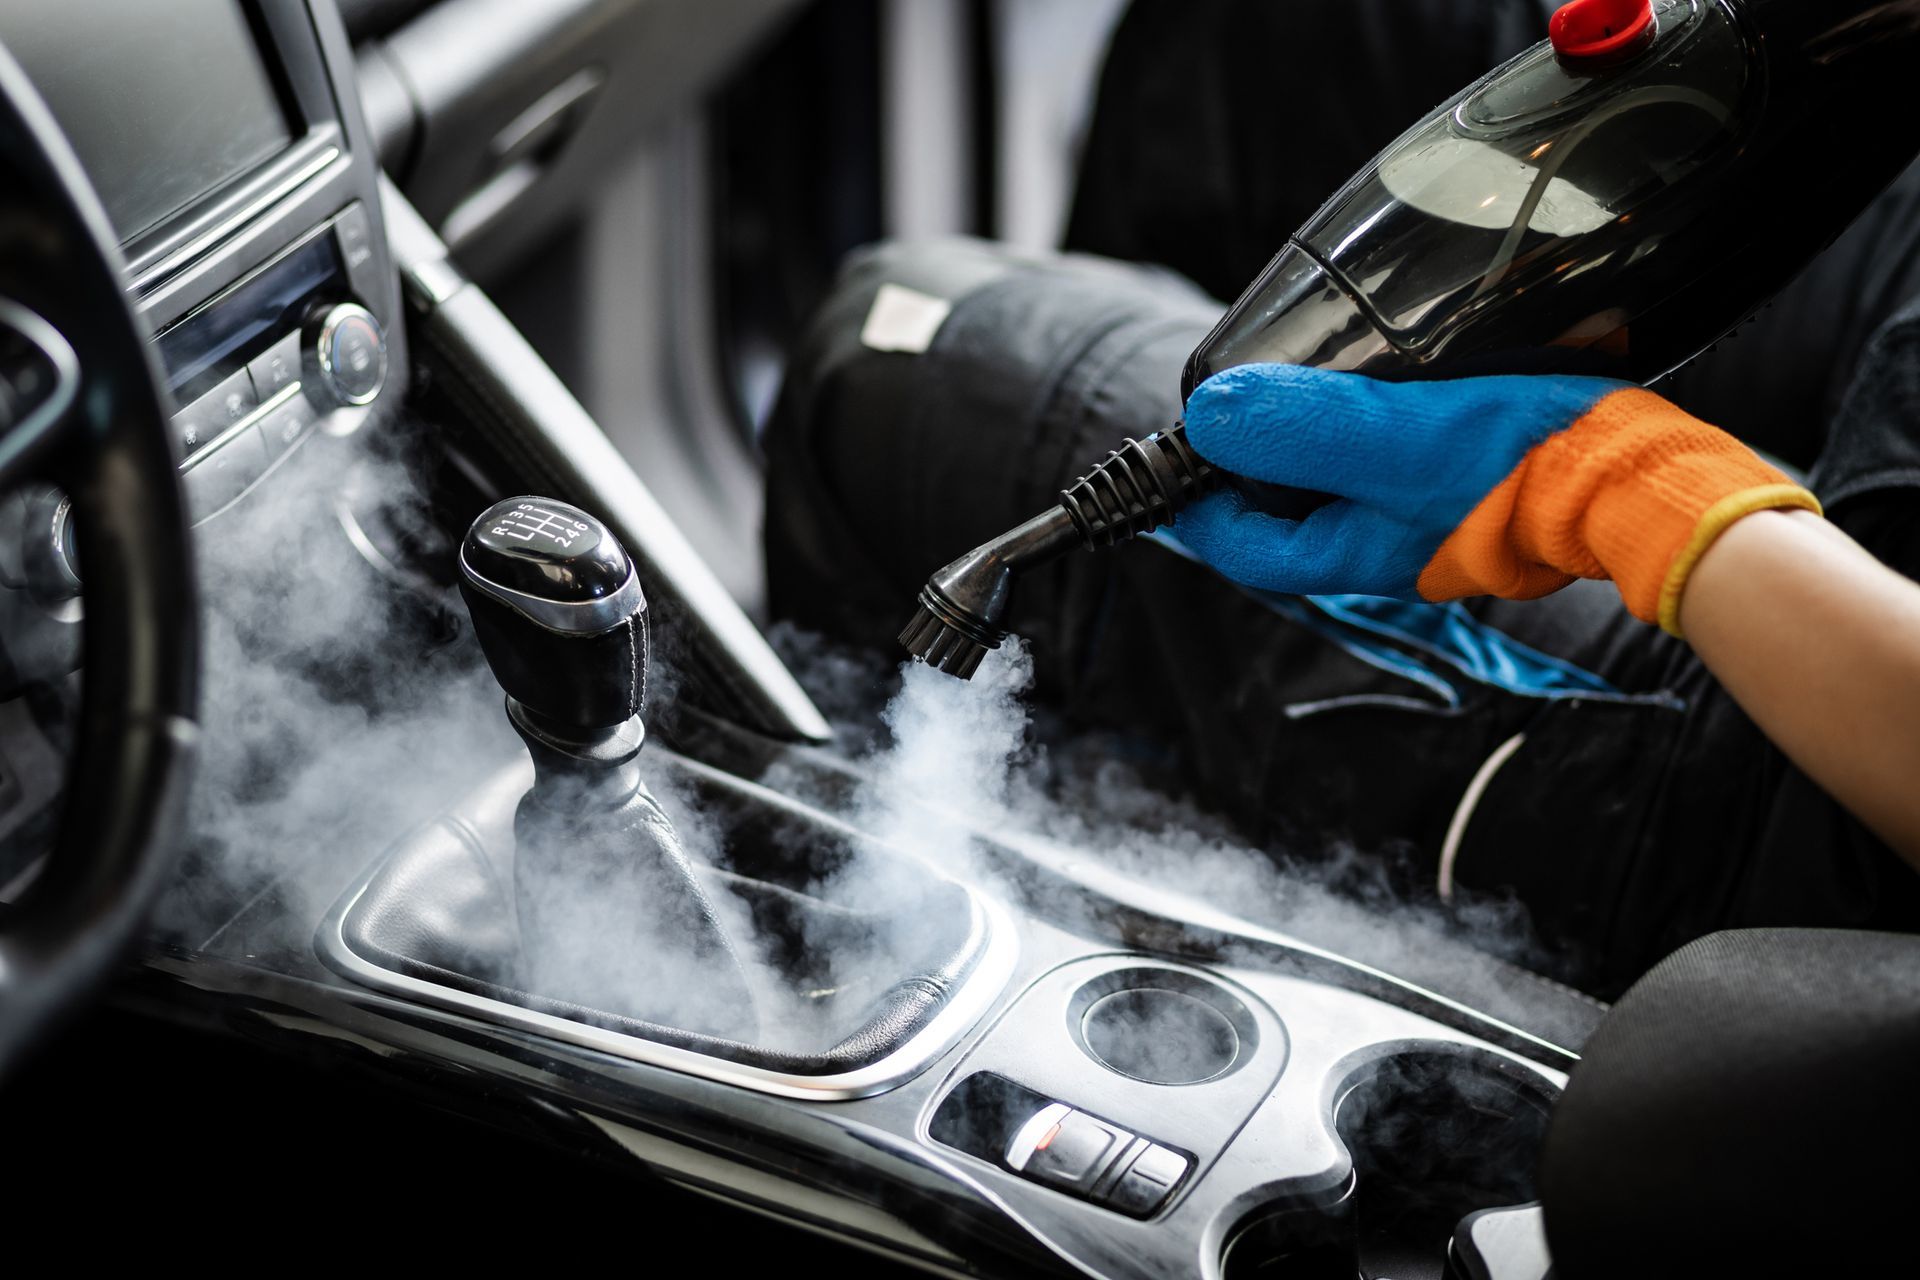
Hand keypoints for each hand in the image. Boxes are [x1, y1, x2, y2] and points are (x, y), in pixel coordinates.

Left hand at [1173, 364, 1820, 632]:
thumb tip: (1210, 414)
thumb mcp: (1395, 439)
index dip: (1188, 503)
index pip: (1238, 542)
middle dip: (1243, 470)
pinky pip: (1388, 462)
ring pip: (1334, 486)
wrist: (1640, 478)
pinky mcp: (1464, 483)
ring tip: (1285, 388)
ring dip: (1304, 444)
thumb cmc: (1522, 468)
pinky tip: (1377, 387)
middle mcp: (1379, 542)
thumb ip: (1301, 430)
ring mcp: (1422, 517)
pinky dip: (1364, 429)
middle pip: (1280, 515)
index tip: (1155, 464)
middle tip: (1219, 411)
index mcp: (1349, 545)